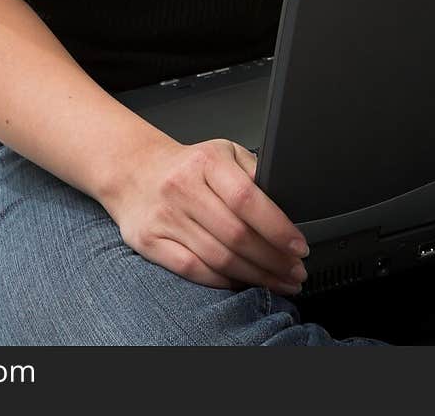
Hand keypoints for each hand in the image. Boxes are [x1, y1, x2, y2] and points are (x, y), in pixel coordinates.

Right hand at [101, 134, 308, 294]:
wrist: (135, 170)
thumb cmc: (188, 166)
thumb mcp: (223, 153)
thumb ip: (253, 173)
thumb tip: (287, 204)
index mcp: (206, 162)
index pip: (247, 199)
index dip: (277, 228)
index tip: (299, 246)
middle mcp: (182, 187)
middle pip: (236, 235)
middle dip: (274, 260)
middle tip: (296, 272)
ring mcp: (164, 216)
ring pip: (218, 257)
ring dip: (255, 276)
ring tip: (279, 282)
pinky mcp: (149, 241)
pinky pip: (193, 269)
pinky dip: (223, 281)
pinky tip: (243, 282)